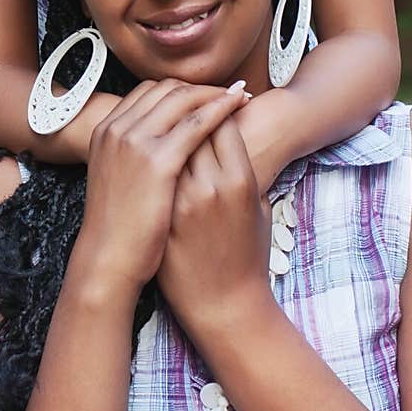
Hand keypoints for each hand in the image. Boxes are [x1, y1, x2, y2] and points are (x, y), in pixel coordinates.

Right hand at [77, 79, 248, 297]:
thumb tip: (156, 144)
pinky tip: (238, 107)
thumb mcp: (114, 178)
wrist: (107, 260)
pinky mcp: (158, 160)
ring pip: (183, 99)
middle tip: (228, 92)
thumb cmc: (118, 229)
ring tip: (240, 96)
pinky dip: (220, 108)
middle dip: (200, 87)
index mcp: (106, 130)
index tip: (204, 97)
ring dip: (215, 93)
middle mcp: (117, 128)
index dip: (181, 91)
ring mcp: (135, 142)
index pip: (149, 91)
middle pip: (166, 89)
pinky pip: (196, 123)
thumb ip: (129, 155)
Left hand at [157, 115, 273, 345]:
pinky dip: (151, 157)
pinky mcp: (158, 215)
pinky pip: (150, 172)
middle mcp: (208, 186)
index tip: (212, 105)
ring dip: (165, 129)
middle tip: (186, 108)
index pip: (220, 121)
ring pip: (165, 145)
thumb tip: (231, 133)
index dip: (215, 107)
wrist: (223, 305)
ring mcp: (178, 201)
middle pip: (189, 126)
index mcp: (239, 181)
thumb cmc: (248, 256)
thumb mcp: (261, 208)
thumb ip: (248, 168)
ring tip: (167, 125)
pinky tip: (152, 154)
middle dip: (188, 112)